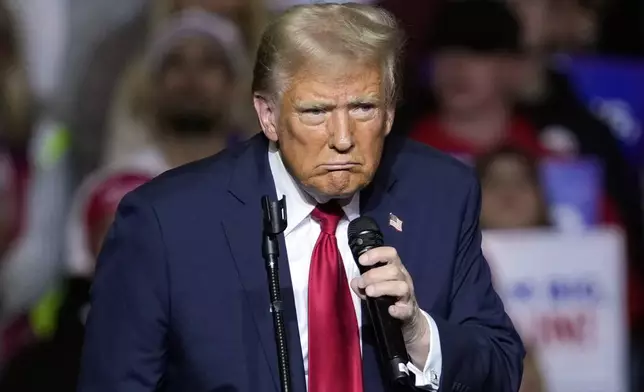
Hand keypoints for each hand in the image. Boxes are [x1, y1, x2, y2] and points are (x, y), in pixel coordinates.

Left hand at [349, 246, 429, 365]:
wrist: (407, 318)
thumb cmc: (388, 297)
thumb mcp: (374, 286)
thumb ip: (362, 283)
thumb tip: (354, 282)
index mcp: (395, 268)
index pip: (391, 254)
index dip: (376, 254)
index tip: (361, 260)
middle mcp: (404, 278)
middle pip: (393, 270)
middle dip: (373, 275)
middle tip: (361, 283)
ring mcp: (408, 295)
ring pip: (401, 286)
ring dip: (382, 288)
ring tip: (369, 292)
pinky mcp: (409, 311)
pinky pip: (406, 309)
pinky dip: (398, 310)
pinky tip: (390, 309)